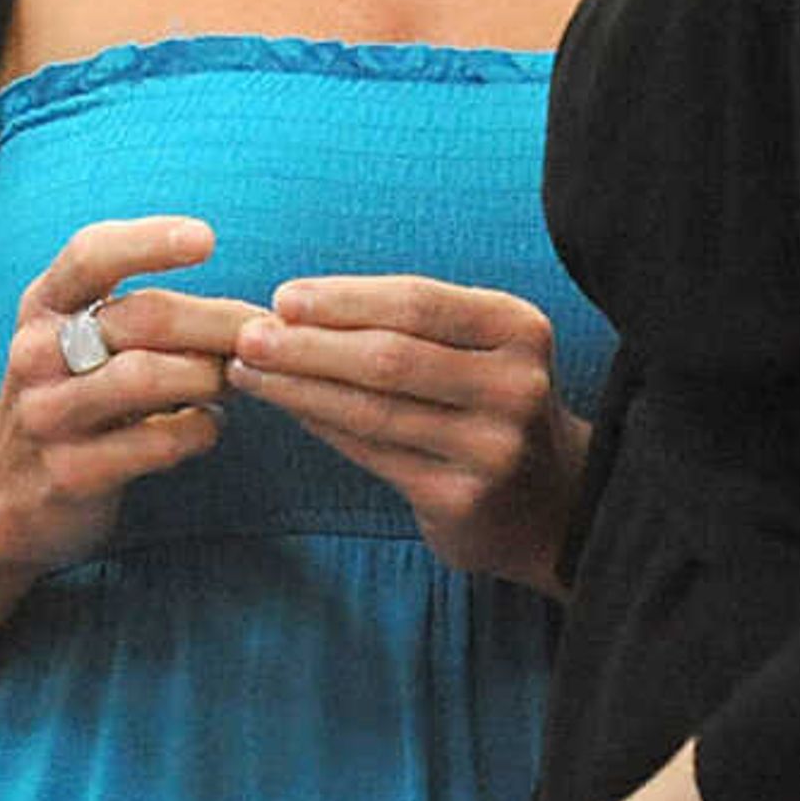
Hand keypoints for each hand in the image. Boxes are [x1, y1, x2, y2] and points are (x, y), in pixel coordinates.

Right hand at [0, 215, 264, 575]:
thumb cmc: (64, 396)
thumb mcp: (73, 339)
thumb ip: (134, 313)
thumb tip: (241, 309)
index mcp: (43, 306)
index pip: (90, 255)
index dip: (148, 241)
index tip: (207, 238)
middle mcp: (36, 354)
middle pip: (139, 317)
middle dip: (216, 320)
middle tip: (266, 329)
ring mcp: (49, 415)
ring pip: (146, 377)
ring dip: (209, 374)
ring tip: (235, 379)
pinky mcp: (70, 473)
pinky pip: (154, 444)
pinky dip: (198, 430)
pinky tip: (209, 425)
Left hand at [224, 273, 584, 591]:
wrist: (553, 503)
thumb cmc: (489, 400)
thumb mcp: (479, 345)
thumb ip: (409, 321)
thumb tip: (292, 306)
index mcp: (518, 329)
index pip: (417, 301)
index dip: (343, 298)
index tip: (282, 297)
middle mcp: (514, 387)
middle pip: (390, 356)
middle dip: (308, 344)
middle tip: (247, 334)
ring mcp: (491, 448)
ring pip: (373, 409)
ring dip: (299, 387)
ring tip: (247, 370)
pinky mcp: (461, 499)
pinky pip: (371, 453)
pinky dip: (320, 425)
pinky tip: (286, 407)